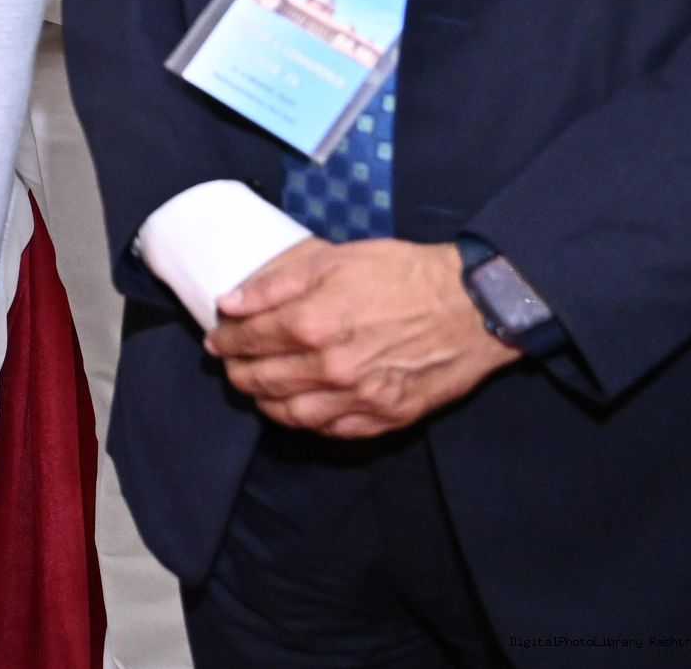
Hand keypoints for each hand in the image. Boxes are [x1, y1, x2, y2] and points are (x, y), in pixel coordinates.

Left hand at [209, 239, 516, 436]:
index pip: (248, 340)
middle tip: (230, 363)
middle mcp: (331, 367)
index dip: (226, 339)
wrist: (472, 306)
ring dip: (265, 401)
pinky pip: (332, 430)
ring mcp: (360, 397)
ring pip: (291, 413)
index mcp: (313, 323)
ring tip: (257, 387)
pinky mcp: (387, 416)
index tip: (218, 337)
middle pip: (263, 380)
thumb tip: (231, 302)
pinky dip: (306, 421)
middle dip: (237, 371)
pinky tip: (298, 406)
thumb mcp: (333, 260)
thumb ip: (275, 284)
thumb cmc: (403, 275)